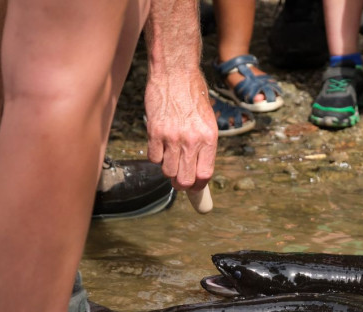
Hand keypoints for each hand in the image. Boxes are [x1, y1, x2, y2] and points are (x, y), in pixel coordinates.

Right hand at [144, 71, 216, 191]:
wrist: (175, 72)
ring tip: (170, 157)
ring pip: (167, 171)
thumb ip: (204, 145)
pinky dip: (156, 156)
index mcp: (209, 138)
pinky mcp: (155, 132)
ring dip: (168, 169)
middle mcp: (192, 140)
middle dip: (182, 184)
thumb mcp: (208, 120)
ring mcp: (172, 137)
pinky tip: (160, 145)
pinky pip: (153, 158)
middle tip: (179, 179)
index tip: (194, 188)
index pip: (204, 175)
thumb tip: (198, 168)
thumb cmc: (193, 93)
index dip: (198, 186)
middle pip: (185, 180)